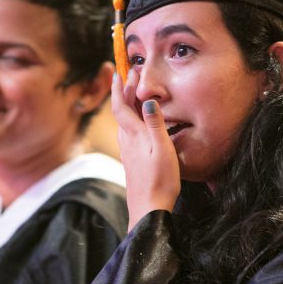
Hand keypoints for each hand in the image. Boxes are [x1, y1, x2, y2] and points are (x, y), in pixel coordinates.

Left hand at [112, 69, 180, 229]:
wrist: (147, 210)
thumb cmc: (160, 181)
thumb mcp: (163, 149)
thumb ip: (155, 124)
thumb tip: (147, 100)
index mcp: (134, 136)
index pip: (121, 106)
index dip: (119, 88)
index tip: (119, 73)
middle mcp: (126, 142)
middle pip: (121, 112)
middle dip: (125, 92)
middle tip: (131, 76)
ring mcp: (127, 153)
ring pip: (124, 123)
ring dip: (128, 106)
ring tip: (135, 95)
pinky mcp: (131, 162)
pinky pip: (128, 134)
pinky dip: (131, 121)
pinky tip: (138, 125)